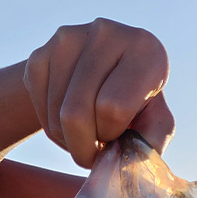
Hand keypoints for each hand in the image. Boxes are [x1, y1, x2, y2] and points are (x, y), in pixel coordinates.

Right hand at [23, 19, 174, 167]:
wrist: (105, 74)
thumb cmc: (138, 104)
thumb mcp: (157, 122)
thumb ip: (151, 142)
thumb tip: (127, 164)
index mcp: (144, 48)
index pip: (112, 108)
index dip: (112, 135)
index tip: (118, 137)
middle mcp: (105, 33)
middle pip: (76, 114)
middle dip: (85, 147)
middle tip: (96, 151)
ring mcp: (67, 39)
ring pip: (56, 116)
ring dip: (70, 140)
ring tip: (88, 132)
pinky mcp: (39, 53)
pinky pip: (39, 110)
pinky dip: (53, 129)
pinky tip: (70, 120)